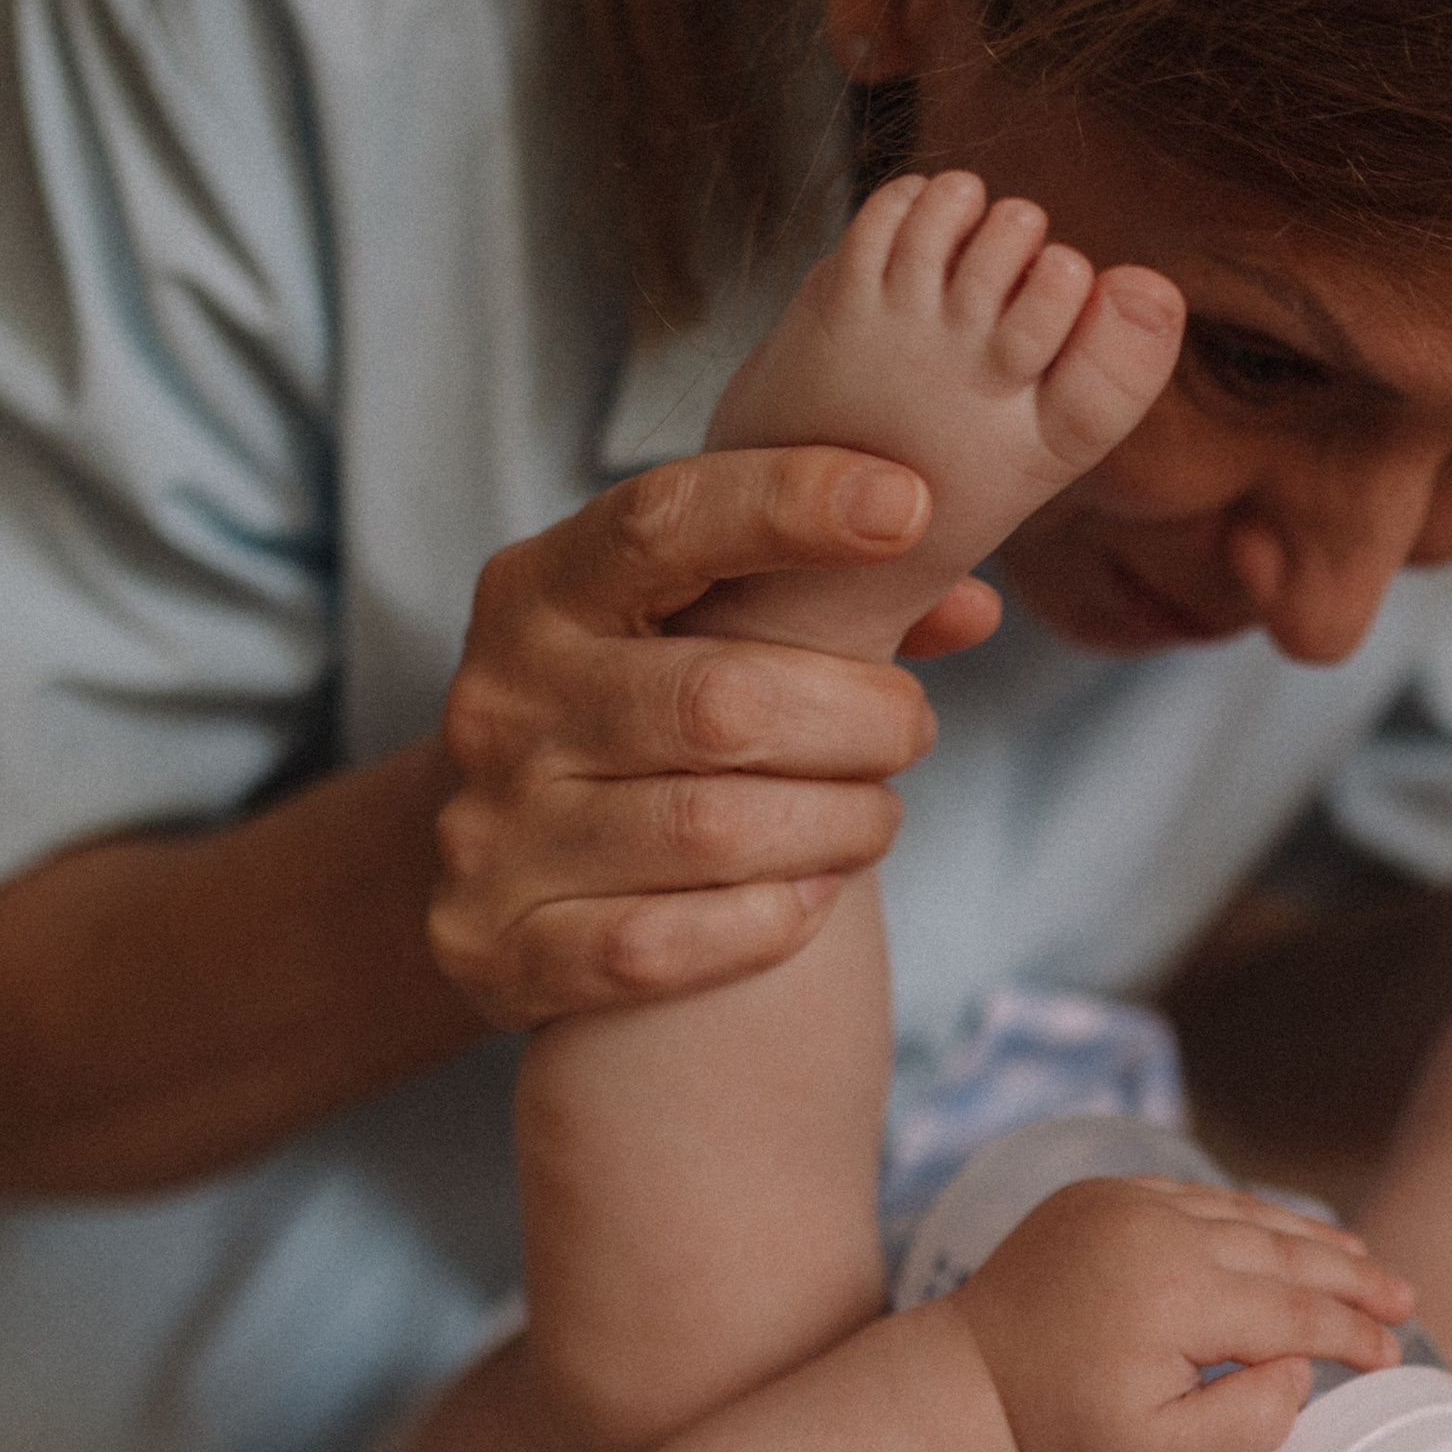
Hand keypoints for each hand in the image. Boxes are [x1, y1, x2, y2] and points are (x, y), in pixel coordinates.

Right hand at [431, 445, 983, 1026]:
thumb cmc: (629, 722)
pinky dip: (765, 922)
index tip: (908, 506)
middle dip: (860, 718)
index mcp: (541, 589)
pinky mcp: (498, 945)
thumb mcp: (689, 634)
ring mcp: (491, 829)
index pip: (661, 522)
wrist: (482, 870)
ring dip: (837, 826)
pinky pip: (656, 945)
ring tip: (875, 816)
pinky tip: (811, 896)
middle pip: (721, 702)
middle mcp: (500, 699)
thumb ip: (824, 606)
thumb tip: (969, 606)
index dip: (788, 505)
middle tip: (910, 729)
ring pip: (711, 830)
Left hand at [957, 1178, 1414, 1451]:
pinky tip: (1280, 1232)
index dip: (1351, 1334)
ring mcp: (1129, 1201)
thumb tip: (1300, 1368)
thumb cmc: (1063, 1427)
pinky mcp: (1104, 1193)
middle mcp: (1160, 1232)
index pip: (1293, 1311)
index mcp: (1177, 1298)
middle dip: (1350, 1276)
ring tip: (1361, 1257)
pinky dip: (1246, 1215)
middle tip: (1403, 1296)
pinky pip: (1197, 1196)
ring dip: (1307, 1237)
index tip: (1390, 1355)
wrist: (968, 1378)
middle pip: (1282, 1251)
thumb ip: (1247, 1419)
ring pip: (1244, 1214)